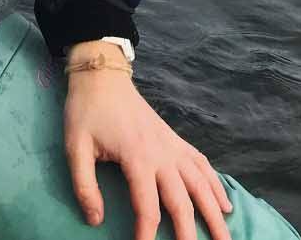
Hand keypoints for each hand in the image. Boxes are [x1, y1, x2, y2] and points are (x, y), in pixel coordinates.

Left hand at [65, 44, 233, 239]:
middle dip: (189, 232)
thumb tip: (95, 220)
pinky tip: (225, 204)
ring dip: (215, 214)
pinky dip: (216, 185)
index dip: (146, 233)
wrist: (103, 78)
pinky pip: (202, 165)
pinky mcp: (176, 141)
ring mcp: (173, 146)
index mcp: (137, 157)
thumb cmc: (86, 112)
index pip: (147, 206)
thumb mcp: (74, 147)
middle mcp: (162, 154)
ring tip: (225, 238)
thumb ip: (84, 185)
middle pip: (182, 201)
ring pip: (201, 185)